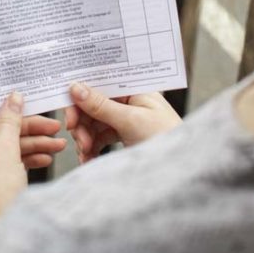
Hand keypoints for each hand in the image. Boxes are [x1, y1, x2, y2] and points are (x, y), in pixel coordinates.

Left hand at [0, 93, 65, 251]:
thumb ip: (10, 121)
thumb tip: (13, 99)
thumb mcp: (6, 151)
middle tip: (52, 124)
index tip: (25, 98)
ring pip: (2, 146)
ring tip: (56, 145)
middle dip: (27, 129)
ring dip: (31, 144)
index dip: (5, 103)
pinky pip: (2, 161)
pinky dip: (22, 159)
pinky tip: (45, 159)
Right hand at [65, 82, 180, 163]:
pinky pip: (100, 137)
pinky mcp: (125, 135)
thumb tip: (75, 88)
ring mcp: (126, 118)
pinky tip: (88, 158)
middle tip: (79, 141)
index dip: (80, 99)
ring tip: (85, 154)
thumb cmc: (166, 137)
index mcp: (133, 88)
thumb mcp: (130, 121)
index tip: (70, 117)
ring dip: (85, 138)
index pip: (98, 85)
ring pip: (94, 123)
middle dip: (82, 124)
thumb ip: (101, 105)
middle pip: (92, 106)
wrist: (183, 166)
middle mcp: (129, 100)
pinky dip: (92, 148)